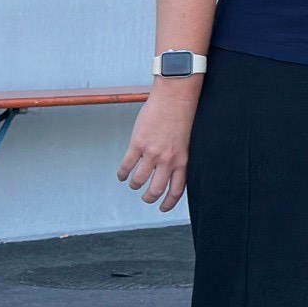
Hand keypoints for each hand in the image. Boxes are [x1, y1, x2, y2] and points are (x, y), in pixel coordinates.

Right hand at [117, 80, 201, 211]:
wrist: (175, 98)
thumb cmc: (182, 117)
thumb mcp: (186, 142)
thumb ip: (179, 158)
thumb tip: (170, 172)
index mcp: (183, 161)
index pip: (176, 190)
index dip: (169, 203)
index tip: (162, 208)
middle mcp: (168, 161)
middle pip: (156, 190)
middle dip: (149, 198)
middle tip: (145, 198)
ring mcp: (152, 153)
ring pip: (139, 180)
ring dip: (134, 185)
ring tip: (133, 184)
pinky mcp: (138, 144)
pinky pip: (127, 166)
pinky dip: (122, 174)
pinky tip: (121, 175)